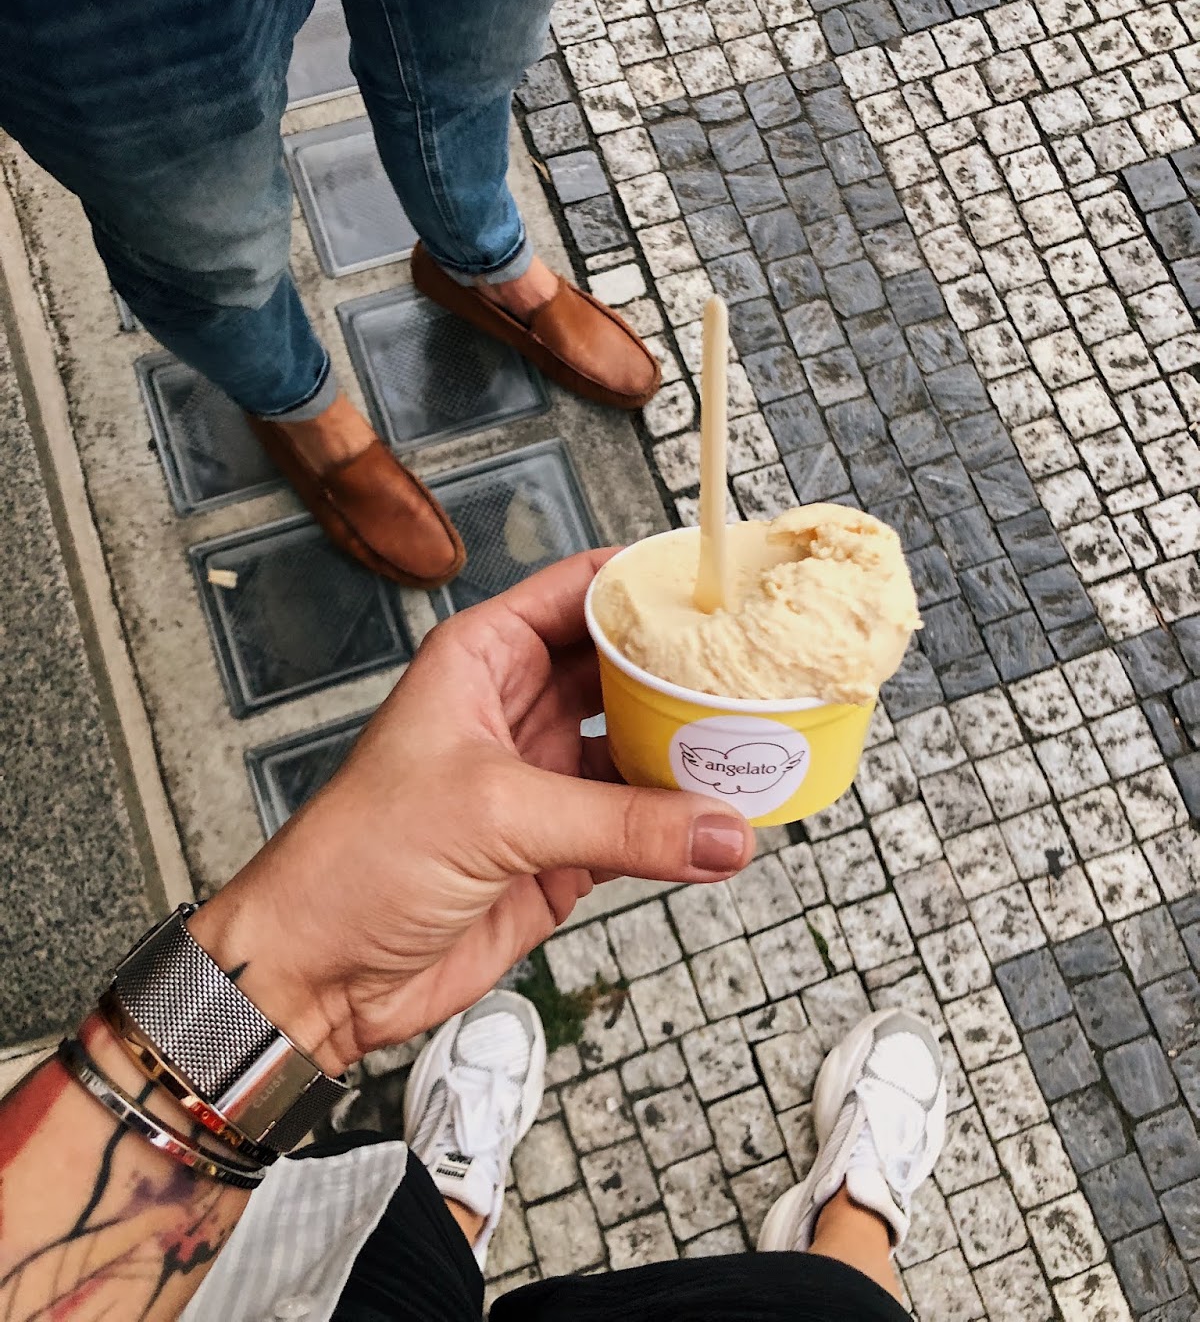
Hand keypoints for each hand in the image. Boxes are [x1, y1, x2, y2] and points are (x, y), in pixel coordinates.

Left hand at [191, 549, 753, 1071]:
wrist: (317, 972)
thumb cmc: (358, 859)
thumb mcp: (496, 816)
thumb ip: (620, 824)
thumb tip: (723, 832)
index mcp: (485, 657)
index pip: (583, 590)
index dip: (650, 582)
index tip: (725, 584)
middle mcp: (518, 706)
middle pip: (623, 667)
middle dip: (687, 669)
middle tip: (764, 668)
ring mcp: (542, 779)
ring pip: (638, 745)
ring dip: (691, 750)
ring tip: (763, 741)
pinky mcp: (558, 850)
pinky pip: (639, 824)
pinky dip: (681, 827)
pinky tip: (728, 824)